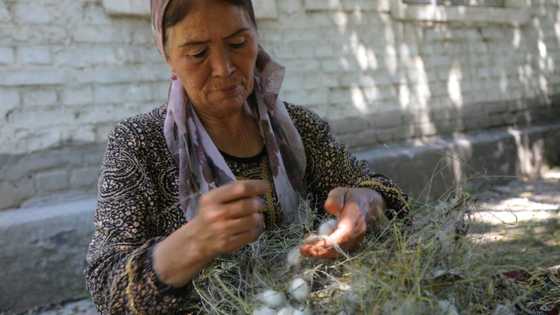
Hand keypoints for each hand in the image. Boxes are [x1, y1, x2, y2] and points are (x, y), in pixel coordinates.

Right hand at [153, 180, 268, 286]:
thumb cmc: (209, 215)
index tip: (266, 186)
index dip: (257, 186)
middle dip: (259, 203)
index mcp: (212, 198)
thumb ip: (232, 192)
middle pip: (248, 205)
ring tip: (256, 216)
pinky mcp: (228, 244)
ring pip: (253, 220)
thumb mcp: (213, 199)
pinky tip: (254, 227)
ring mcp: (222, 230)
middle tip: (260, 204)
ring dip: (259, 217)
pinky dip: (257, 229)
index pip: (240, 188)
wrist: (196, 240)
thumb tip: (259, 188)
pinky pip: (252, 234)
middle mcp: (216, 214)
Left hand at [300, 187, 385, 258]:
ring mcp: (355, 241)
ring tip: (305, 249)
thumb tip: (330, 209)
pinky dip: (324, 251)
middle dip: (319, 250)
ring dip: (320, 252)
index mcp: (354, 219)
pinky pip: (337, 252)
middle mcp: (356, 233)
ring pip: (337, 252)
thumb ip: (335, 198)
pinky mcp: (350, 245)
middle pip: (338, 248)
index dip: (327, 243)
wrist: (367, 205)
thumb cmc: (351, 197)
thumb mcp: (342, 192)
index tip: (311, 245)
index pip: (342, 235)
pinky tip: (312, 246)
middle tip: (302, 249)